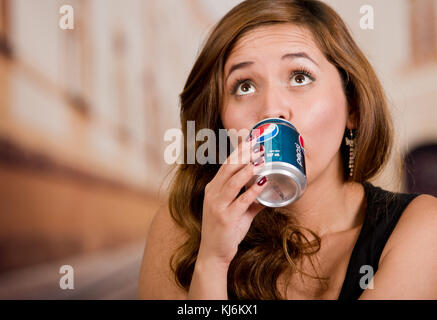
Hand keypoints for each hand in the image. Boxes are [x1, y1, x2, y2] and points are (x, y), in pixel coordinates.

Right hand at [198, 138, 267, 265]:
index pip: (226, 164)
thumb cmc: (224, 230)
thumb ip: (251, 200)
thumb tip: (268, 190)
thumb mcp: (237, 212)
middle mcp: (213, 194)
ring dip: (247, 169)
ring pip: (232, 181)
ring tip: (261, 159)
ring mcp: (217, 205)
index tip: (252, 139)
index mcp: (213, 189)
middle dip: (244, 154)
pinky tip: (263, 183)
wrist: (213, 253)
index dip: (239, 151)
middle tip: (259, 144)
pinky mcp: (225, 218)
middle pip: (228, 168)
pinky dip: (252, 191)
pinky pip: (241, 201)